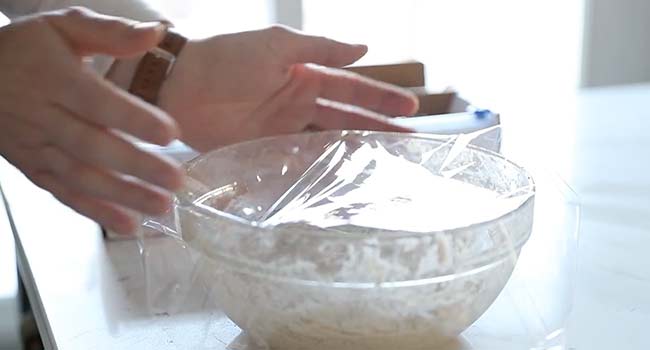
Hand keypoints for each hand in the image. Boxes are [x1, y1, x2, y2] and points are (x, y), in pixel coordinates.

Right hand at [0, 7, 182, 233]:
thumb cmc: (24, 50)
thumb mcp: (62, 27)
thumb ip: (109, 32)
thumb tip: (156, 34)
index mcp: (55, 79)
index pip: (98, 103)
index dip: (133, 119)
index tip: (170, 133)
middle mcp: (44, 117)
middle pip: (93, 146)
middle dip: (137, 166)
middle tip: (175, 180)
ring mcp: (36, 147)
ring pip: (81, 176)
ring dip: (122, 195)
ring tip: (161, 206)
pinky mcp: (32, 168)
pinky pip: (63, 193)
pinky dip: (94, 211)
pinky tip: (127, 224)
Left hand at [157, 26, 418, 150]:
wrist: (177, 87)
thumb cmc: (227, 57)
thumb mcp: (277, 45)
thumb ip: (321, 48)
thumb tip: (364, 48)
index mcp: (304, 73)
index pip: (351, 88)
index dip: (380, 98)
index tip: (411, 109)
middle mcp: (298, 102)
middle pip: (346, 118)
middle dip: (377, 128)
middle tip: (410, 143)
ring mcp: (282, 128)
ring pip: (327, 141)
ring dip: (354, 152)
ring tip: (384, 165)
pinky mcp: (263, 150)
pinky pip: (298, 161)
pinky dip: (318, 170)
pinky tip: (340, 181)